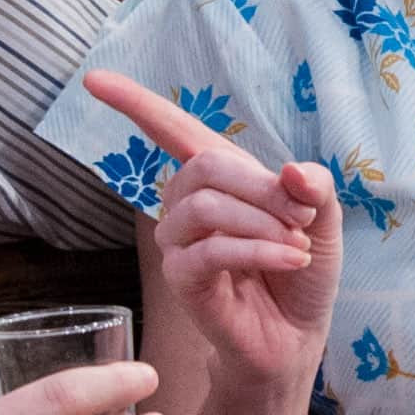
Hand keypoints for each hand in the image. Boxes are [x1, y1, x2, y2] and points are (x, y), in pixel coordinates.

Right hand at [91, 71, 340, 392]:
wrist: (296, 337)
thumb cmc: (301, 272)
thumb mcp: (322, 220)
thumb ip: (314, 187)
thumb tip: (291, 170)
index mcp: (219, 178)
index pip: (170, 130)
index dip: (134, 102)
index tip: (93, 77)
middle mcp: (189, 205)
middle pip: (205, 166)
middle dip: (261, 187)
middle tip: (303, 216)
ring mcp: (180, 243)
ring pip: (205, 206)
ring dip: (262, 222)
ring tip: (297, 245)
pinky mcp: (181, 281)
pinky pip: (208, 250)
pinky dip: (258, 250)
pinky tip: (290, 259)